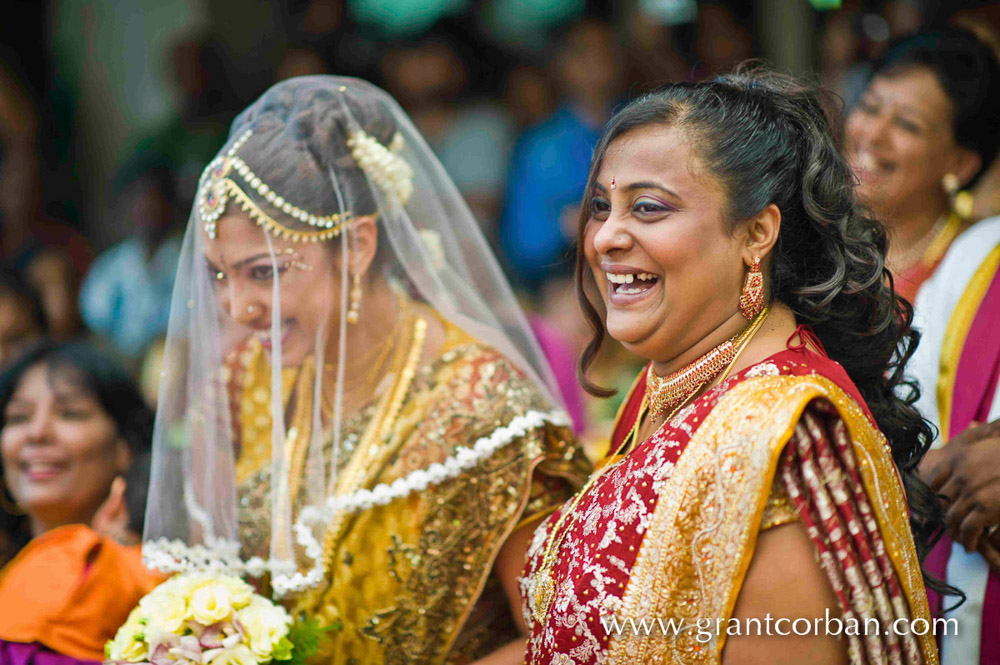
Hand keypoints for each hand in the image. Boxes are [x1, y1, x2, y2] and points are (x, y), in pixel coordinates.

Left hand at [923, 420, 999, 553]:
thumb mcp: (994, 441)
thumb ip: (979, 437)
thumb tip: (974, 425)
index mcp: (959, 458)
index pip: (931, 480)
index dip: (928, 497)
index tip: (930, 506)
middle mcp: (960, 475)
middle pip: (939, 502)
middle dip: (941, 517)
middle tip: (946, 526)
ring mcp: (972, 493)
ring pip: (951, 518)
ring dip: (953, 531)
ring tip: (958, 538)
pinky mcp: (985, 510)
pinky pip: (967, 529)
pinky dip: (967, 540)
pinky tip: (971, 545)